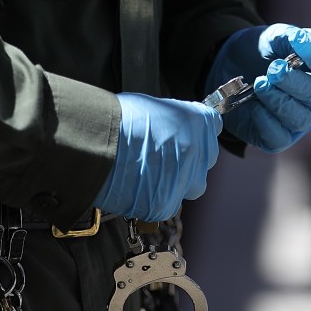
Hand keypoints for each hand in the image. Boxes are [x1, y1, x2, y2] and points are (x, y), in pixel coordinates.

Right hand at [93, 93, 222, 221]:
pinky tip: (137, 187)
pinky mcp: (166, 203)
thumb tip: (176, 128)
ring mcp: (185, 180)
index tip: (187, 136)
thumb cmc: (119, 120)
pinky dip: (155, 199)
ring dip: (177, 183)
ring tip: (150, 174)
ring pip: (191, 187)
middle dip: (189, 161)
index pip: (212, 128)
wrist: (98, 143)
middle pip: (205, 161)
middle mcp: (199, 151)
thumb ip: (175, 120)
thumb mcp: (154, 106)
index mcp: (199, 121)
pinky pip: (167, 203)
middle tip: (163, 158)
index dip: (198, 133)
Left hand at [205, 23, 310, 152]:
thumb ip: (294, 37)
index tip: (298, 40)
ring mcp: (301, 121)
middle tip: (273, 69)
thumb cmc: (264, 53)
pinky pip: (278, 136)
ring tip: (259, 84)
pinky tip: (254, 105)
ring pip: (297, 117)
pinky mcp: (279, 138)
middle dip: (293, 81)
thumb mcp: (276, 37)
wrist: (234, 68)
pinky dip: (265, 120)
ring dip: (277, 99)